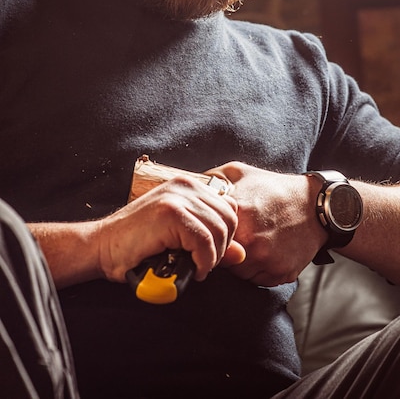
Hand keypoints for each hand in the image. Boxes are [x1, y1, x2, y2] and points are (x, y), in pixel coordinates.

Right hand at [96, 175, 244, 282]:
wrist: (102, 247)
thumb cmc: (138, 245)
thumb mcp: (181, 240)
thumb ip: (212, 242)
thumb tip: (242, 255)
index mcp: (189, 186)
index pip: (229, 209)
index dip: (226, 236)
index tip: (210, 253)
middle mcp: (186, 186)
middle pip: (229, 219)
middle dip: (222, 248)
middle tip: (204, 264)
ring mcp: (177, 196)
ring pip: (219, 230)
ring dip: (212, 258)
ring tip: (198, 268)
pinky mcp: (171, 212)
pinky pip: (204, 240)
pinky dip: (204, 260)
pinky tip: (194, 269)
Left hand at [207, 162, 326, 285]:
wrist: (315, 206)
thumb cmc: (275, 188)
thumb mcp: (239, 172)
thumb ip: (211, 179)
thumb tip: (189, 186)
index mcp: (237, 215)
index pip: (205, 237)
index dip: (205, 236)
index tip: (208, 232)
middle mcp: (250, 241)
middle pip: (219, 258)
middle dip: (221, 250)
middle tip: (230, 238)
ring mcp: (265, 260)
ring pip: (237, 272)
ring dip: (239, 262)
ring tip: (251, 242)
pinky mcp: (280, 273)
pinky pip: (257, 279)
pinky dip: (257, 269)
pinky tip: (265, 250)